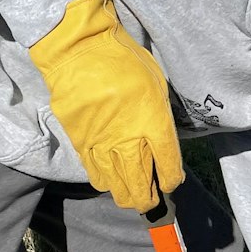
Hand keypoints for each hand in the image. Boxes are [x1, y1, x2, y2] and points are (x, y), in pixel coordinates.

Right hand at [29, 0, 182, 211]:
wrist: (79, 51)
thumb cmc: (124, 61)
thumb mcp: (156, 85)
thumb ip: (159, 118)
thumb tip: (160, 144)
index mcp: (153, 121)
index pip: (168, 166)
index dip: (171, 180)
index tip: (171, 183)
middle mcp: (128, 139)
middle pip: (141, 185)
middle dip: (149, 199)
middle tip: (151, 200)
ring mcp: (101, 143)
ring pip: (116, 186)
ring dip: (127, 196)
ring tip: (132, 197)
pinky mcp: (79, 142)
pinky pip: (94, 173)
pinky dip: (105, 182)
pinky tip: (111, 181)